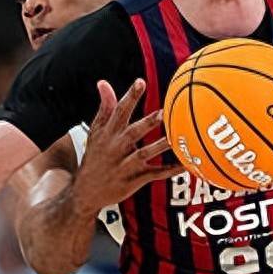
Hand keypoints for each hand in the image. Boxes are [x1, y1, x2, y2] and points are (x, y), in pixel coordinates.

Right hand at [70, 79, 177, 214]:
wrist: (86, 191)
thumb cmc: (95, 157)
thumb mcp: (96, 131)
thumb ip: (105, 107)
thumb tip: (103, 83)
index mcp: (108, 133)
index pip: (119, 111)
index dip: (130, 97)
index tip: (141, 82)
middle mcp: (117, 147)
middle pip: (133, 133)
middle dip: (147, 123)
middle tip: (163, 113)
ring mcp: (126, 165)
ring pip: (145, 154)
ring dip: (161, 146)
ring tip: (176, 138)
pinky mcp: (135, 179)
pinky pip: (155, 174)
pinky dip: (171, 170)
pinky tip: (186, 164)